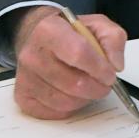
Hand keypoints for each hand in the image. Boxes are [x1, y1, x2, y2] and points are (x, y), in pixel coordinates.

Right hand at [11, 6, 127, 119]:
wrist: (38, 37)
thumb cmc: (68, 33)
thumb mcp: (96, 24)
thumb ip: (112, 39)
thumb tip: (115, 65)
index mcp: (49, 30)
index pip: (78, 53)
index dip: (99, 68)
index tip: (110, 74)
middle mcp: (32, 54)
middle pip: (74, 83)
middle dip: (97, 88)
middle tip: (103, 84)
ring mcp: (26, 77)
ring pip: (65, 102)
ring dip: (84, 98)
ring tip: (87, 87)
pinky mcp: (23, 96)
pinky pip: (54, 112)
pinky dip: (69, 108)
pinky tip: (71, 93)